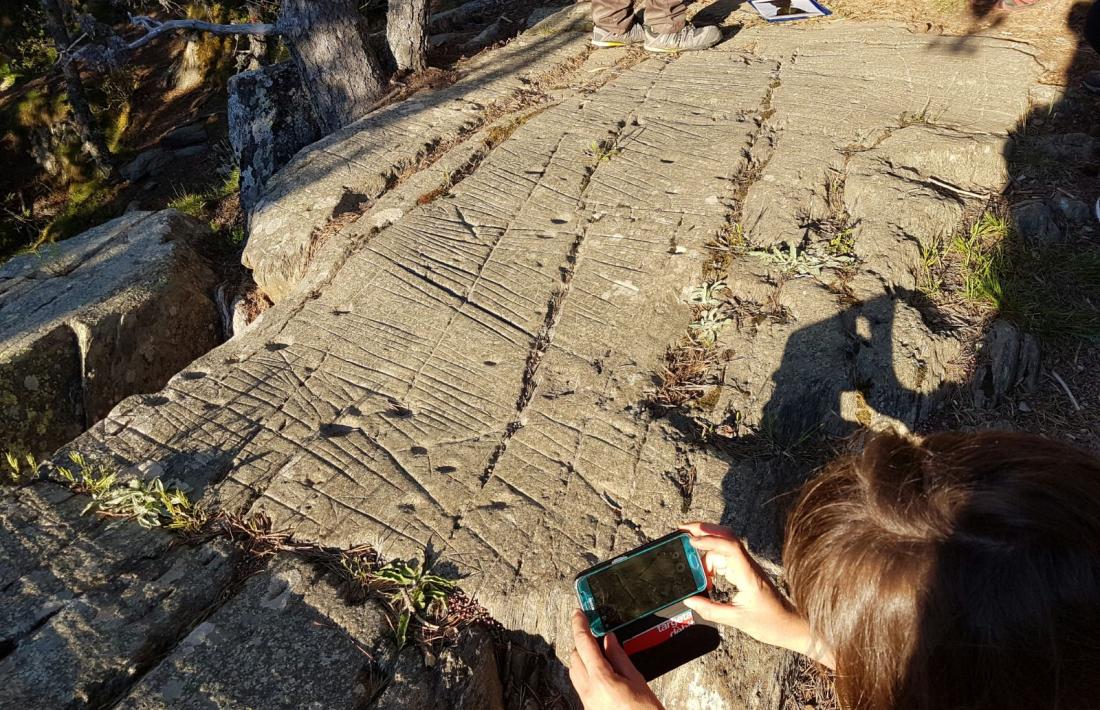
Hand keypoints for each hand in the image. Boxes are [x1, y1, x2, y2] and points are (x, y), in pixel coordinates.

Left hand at [568, 609, 663, 709]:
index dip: (579, 625)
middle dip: (582, 643)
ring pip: (574, 672)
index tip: (579, 613)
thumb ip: (620, 657)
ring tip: (600, 653)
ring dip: (582, 659)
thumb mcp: (637, 680)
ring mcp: (587, 701)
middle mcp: (589, 691)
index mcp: (601, 680)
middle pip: (574, 657)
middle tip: (597, 634)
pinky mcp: (589, 708)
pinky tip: (602, 672)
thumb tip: (609, 639)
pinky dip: (587, 674)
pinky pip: (581, 685)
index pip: (583, 644)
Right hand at [679, 522, 834, 668]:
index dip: (709, 540)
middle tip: (682, 529)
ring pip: (723, 547)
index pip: (729, 547)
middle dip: (704, 529)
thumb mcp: (737, 620)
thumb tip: (689, 599)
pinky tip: (704, 573)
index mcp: (748, 574)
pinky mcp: (745, 571)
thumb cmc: (770, 622)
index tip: (690, 541)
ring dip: (706, 548)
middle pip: (726, 537)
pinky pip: (725, 558)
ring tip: (688, 556)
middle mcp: (748, 565)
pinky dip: (711, 560)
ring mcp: (747, 567)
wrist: (790, 625)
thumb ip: (710, 610)